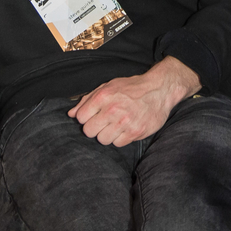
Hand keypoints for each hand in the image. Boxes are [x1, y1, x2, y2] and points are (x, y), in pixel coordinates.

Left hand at [67, 57, 199, 146]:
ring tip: (116, 124)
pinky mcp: (135, 132)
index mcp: (104, 96)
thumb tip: (70, 114)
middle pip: (89, 131)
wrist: (159, 89)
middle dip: (94, 127)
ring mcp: (124, 122)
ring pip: (102, 140)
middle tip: (105, 121)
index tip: (94, 115)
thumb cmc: (132, 88)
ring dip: (107, 134)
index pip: (80, 118)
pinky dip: (120, 138)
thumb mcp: (108, 86)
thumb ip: (87, 99)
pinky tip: (126, 128)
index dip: (86, 117)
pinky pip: (117, 144)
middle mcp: (113, 109)